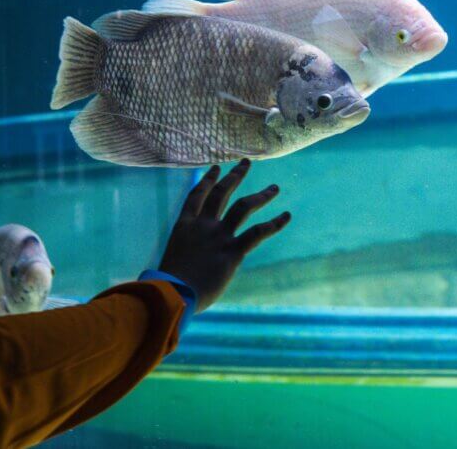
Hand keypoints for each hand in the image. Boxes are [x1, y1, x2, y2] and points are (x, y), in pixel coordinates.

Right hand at [158, 159, 289, 311]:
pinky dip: (274, 223)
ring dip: (261, 196)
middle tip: (246, 163)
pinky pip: (258, 232)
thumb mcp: (174, 262)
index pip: (197, 196)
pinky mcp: (233, 250)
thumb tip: (193, 264)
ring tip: (275, 188)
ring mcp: (219, 236)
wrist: (172, 293)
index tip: (215, 168)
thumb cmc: (169, 286)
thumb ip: (187, 255)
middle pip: (221, 193)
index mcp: (185, 226)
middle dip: (234, 176)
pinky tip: (286, 216)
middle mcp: (203, 225)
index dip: (207, 180)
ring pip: (243, 207)